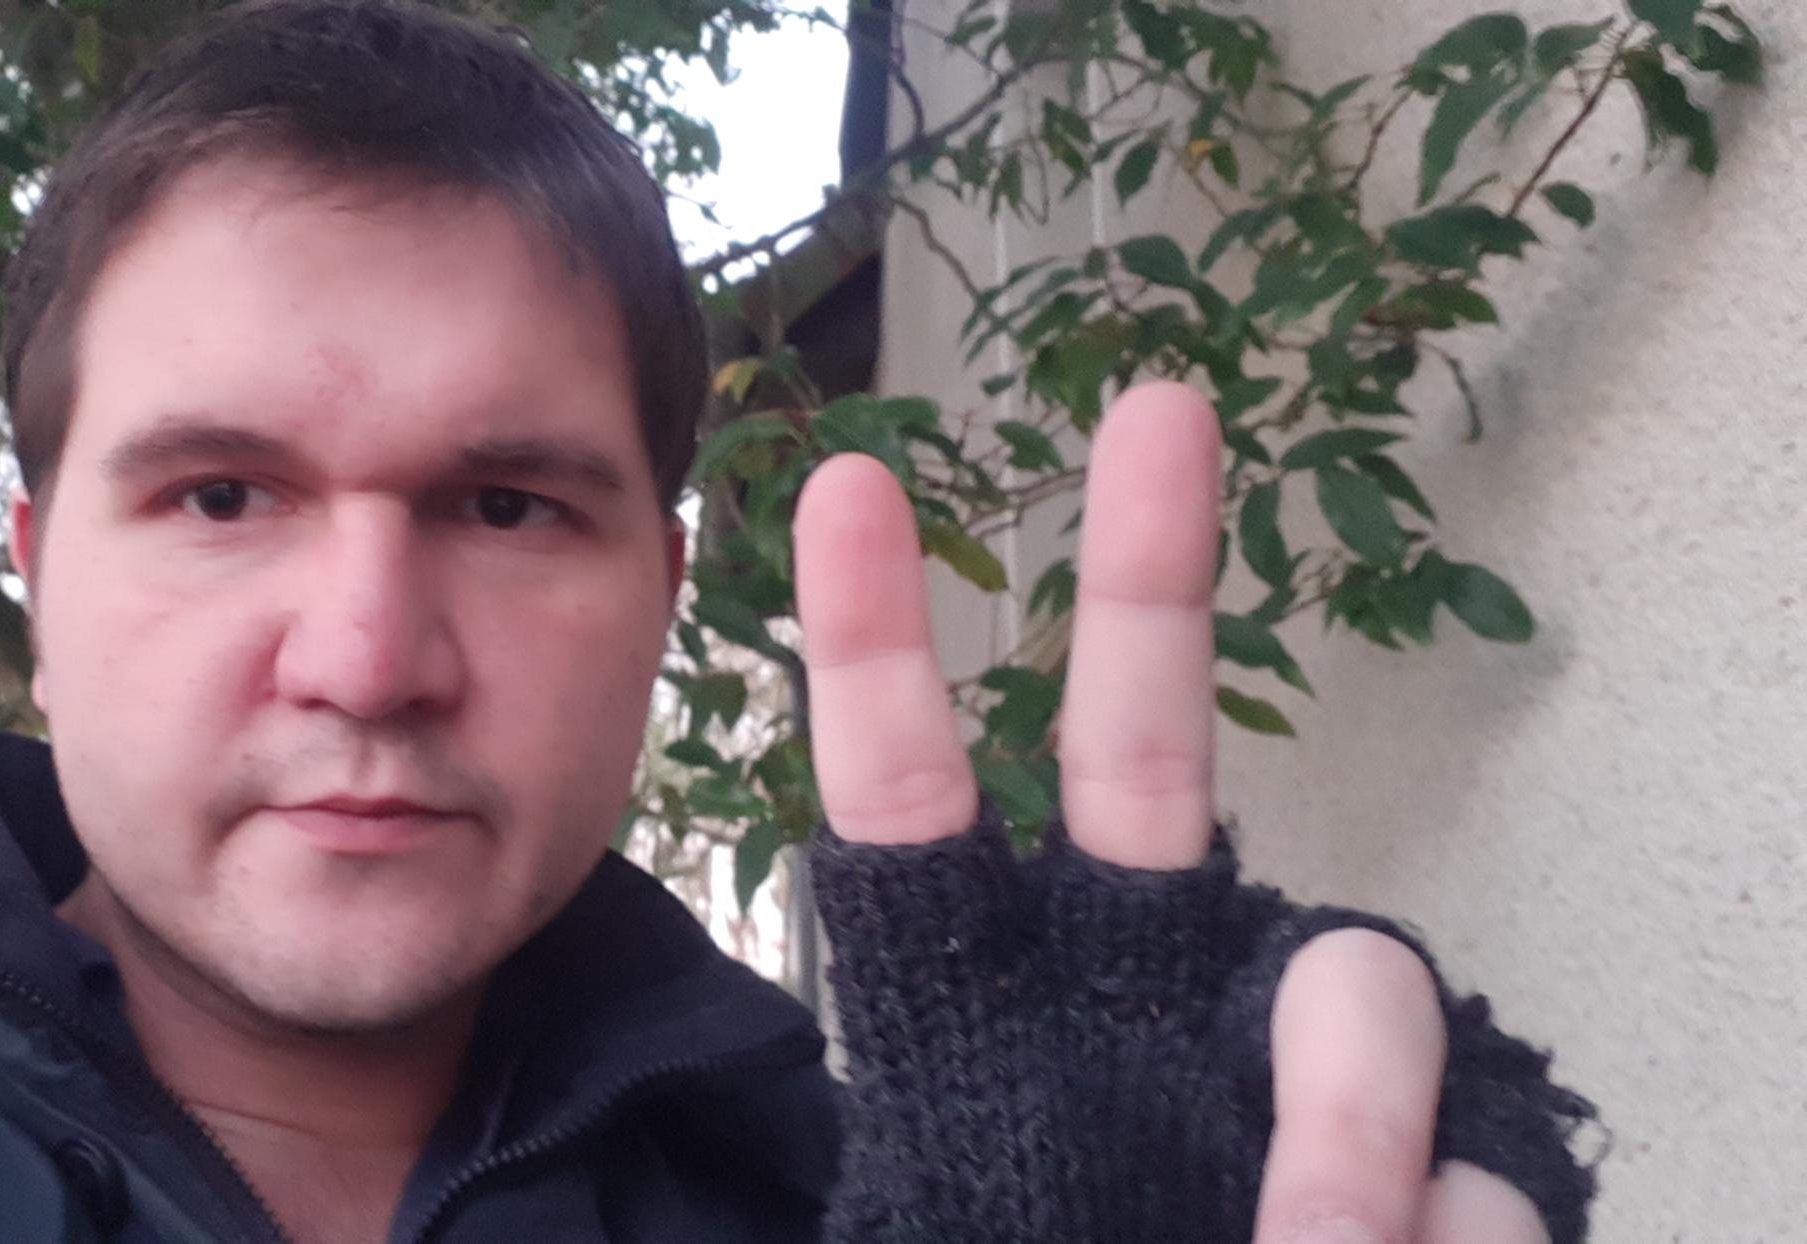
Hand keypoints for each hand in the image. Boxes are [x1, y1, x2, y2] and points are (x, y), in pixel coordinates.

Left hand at [792, 381, 1549, 1242]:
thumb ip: (962, 1197)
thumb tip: (1293, 1181)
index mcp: (979, 1030)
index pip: (907, 814)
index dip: (878, 659)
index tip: (843, 492)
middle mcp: (1138, 1012)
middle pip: (1138, 758)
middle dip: (1148, 578)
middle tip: (1156, 405)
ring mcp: (1291, 1080)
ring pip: (1356, 993)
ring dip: (1333, 1143)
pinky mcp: (1437, 1169)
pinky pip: (1475, 1171)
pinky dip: (1434, 1241)